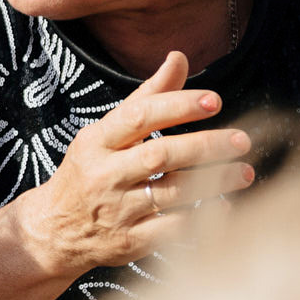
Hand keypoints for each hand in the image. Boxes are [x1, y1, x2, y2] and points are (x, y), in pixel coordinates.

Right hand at [16, 51, 253, 277]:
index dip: (178, 106)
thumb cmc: (90, 171)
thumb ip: (147, 97)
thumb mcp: (106, 133)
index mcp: (97, 141)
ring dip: (214, 182)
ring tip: (245, 173)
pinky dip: (202, 218)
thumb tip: (179, 58)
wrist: (54, 230)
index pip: (138, 115)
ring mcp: (116, 210)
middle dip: (205, 145)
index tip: (214, 101)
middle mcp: (104, 174)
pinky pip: (172, 230)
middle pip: (160, 155)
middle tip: (241, 140)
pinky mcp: (128, 241)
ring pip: (172, 193)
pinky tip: (225, 207)